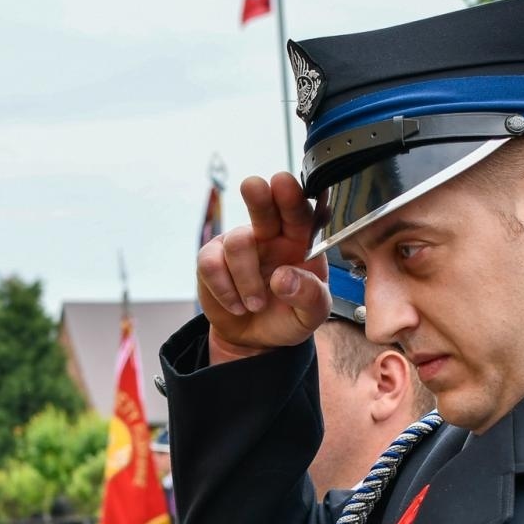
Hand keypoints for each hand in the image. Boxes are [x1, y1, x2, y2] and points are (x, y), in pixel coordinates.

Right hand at [197, 173, 330, 363]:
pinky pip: (211, 264)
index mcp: (300, 241)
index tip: (286, 185)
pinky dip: (225, 290)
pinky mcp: (212, 258)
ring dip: (247, 281)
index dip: (293, 197)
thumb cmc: (287, 317)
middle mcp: (269, 235)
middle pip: (263, 205)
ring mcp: (239, 243)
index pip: (300, 213)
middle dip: (258, 196)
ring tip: (255, 304)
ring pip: (238, 243)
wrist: (255, 338)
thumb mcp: (312, 316)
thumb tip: (283, 278)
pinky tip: (237, 305)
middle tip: (254, 188)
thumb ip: (309, 297)